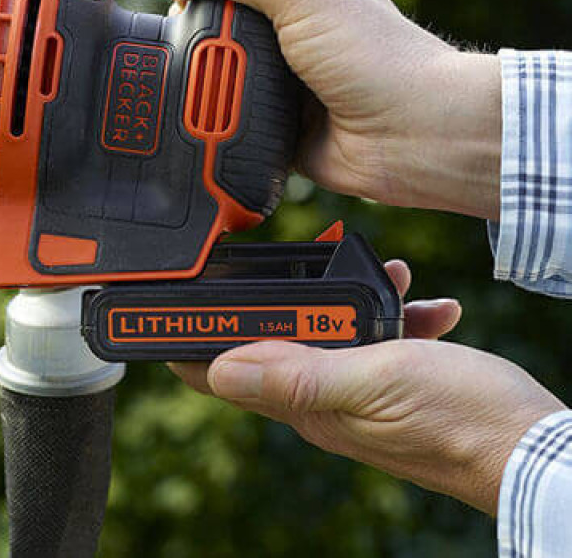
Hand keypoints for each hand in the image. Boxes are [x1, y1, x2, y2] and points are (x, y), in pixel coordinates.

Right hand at [139, 0, 501, 219]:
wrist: (414, 137)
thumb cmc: (374, 55)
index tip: (175, 10)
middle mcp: (292, 15)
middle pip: (215, 19)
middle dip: (196, 40)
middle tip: (199, 59)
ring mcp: (286, 68)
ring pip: (219, 69)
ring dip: (205, 84)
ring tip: (207, 97)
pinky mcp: (280, 115)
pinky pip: (232, 113)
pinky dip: (219, 120)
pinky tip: (213, 125)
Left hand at [170, 261, 564, 514]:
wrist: (529, 444)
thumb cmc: (457, 419)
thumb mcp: (372, 381)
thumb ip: (298, 373)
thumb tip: (222, 366)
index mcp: (306, 401)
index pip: (225, 372)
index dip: (192, 339)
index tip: (175, 302)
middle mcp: (322, 398)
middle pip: (273, 338)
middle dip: (281, 297)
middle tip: (301, 262)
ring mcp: (356, 388)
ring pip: (328, 329)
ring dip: (344, 298)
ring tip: (385, 274)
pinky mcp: (391, 379)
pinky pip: (374, 336)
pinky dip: (390, 312)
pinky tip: (420, 301)